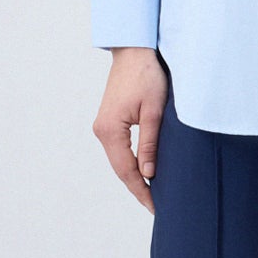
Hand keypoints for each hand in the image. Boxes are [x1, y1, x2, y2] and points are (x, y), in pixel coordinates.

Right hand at [92, 49, 167, 213]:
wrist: (134, 51)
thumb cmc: (146, 75)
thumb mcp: (154, 111)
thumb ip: (150, 144)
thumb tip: (149, 174)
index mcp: (110, 130)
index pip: (126, 170)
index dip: (141, 190)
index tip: (156, 206)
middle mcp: (101, 131)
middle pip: (120, 169)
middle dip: (138, 188)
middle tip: (156, 206)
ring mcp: (103, 126)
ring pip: (119, 160)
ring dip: (134, 177)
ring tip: (152, 194)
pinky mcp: (109, 121)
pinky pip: (119, 150)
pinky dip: (131, 163)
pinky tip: (144, 172)